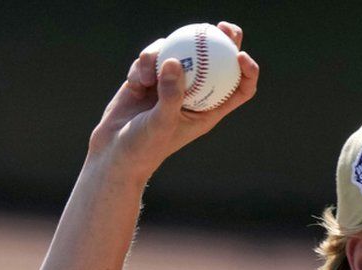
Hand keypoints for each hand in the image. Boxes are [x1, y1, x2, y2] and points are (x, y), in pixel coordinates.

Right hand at [86, 21, 258, 180]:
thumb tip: (175, 61)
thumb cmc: (145, 146)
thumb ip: (171, 94)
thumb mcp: (161, 124)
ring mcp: (172, 82)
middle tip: (220, 27)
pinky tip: (136, 82)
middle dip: (223, 40)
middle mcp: (194, 93)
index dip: (248, 71)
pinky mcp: (150, 76)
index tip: (241, 55)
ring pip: (178, 53)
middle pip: (216, 62)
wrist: (114, 150)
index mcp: (209, 109)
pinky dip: (143, 65)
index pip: (239, 89)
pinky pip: (151, 58)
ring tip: (148, 78)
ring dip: (162, 56)